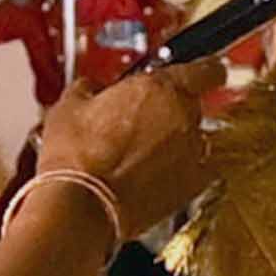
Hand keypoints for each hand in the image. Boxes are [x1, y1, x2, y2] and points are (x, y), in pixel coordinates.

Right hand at [36, 63, 212, 246]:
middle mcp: (183, 117)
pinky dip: (182, 171)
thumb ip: (89, 88)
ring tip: (142, 152)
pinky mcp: (191, 186)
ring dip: (175, 141)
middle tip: (139, 119)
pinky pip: (197, 171)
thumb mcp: (69, 107)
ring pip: (194, 138)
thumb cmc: (76, 158)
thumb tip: (89, 88)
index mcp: (160, 88)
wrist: (81, 206)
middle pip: (192, 105)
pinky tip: (158, 175)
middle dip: (169, 110)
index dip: (205, 70)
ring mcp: (191, 152)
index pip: (205, 69)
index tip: (202, 72)